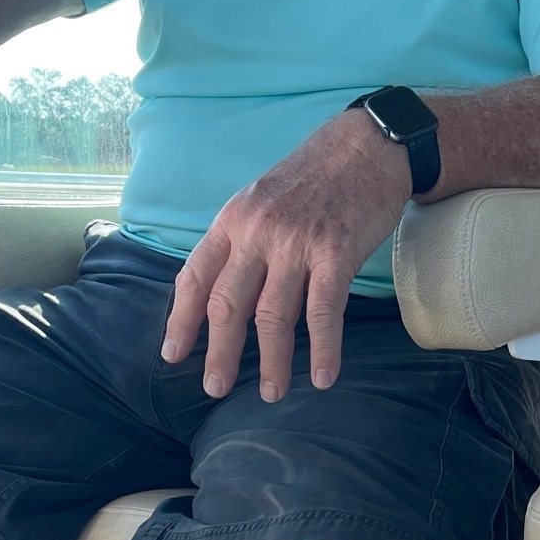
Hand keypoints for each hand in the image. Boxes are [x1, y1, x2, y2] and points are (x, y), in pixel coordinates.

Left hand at [161, 112, 411, 400]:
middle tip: (216, 388)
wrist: (366, 146)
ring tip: (272, 394)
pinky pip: (324, 311)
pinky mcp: (335, 253)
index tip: (173, 355)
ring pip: (273, 316)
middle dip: (220, 353)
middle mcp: (256, 233)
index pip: (195, 277)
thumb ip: (243, 239)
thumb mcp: (262, 198)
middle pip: (228, 305)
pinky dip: (323, 348)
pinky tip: (324, 376)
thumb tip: (227, 289)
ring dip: (273, 362)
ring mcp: (295, 243)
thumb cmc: (316, 175)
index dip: (181, 320)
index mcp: (232, 220)